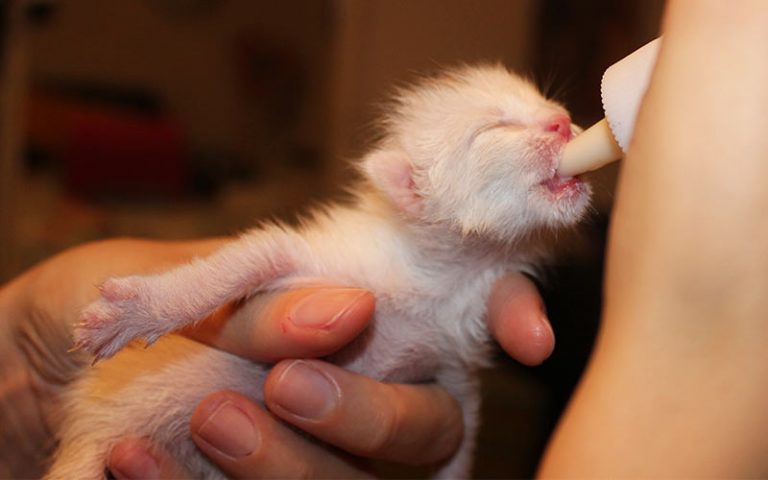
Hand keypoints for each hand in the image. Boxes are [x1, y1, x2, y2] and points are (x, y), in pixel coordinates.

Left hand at [0, 238, 552, 477]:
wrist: (25, 367)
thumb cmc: (105, 304)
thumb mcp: (168, 277)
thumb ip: (257, 297)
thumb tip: (346, 310)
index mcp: (355, 321)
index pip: (459, 322)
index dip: (508, 318)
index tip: (526, 341)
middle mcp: (356, 397)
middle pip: (424, 429)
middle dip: (370, 411)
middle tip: (286, 384)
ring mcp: (316, 460)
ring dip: (289, 463)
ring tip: (207, 420)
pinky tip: (132, 465)